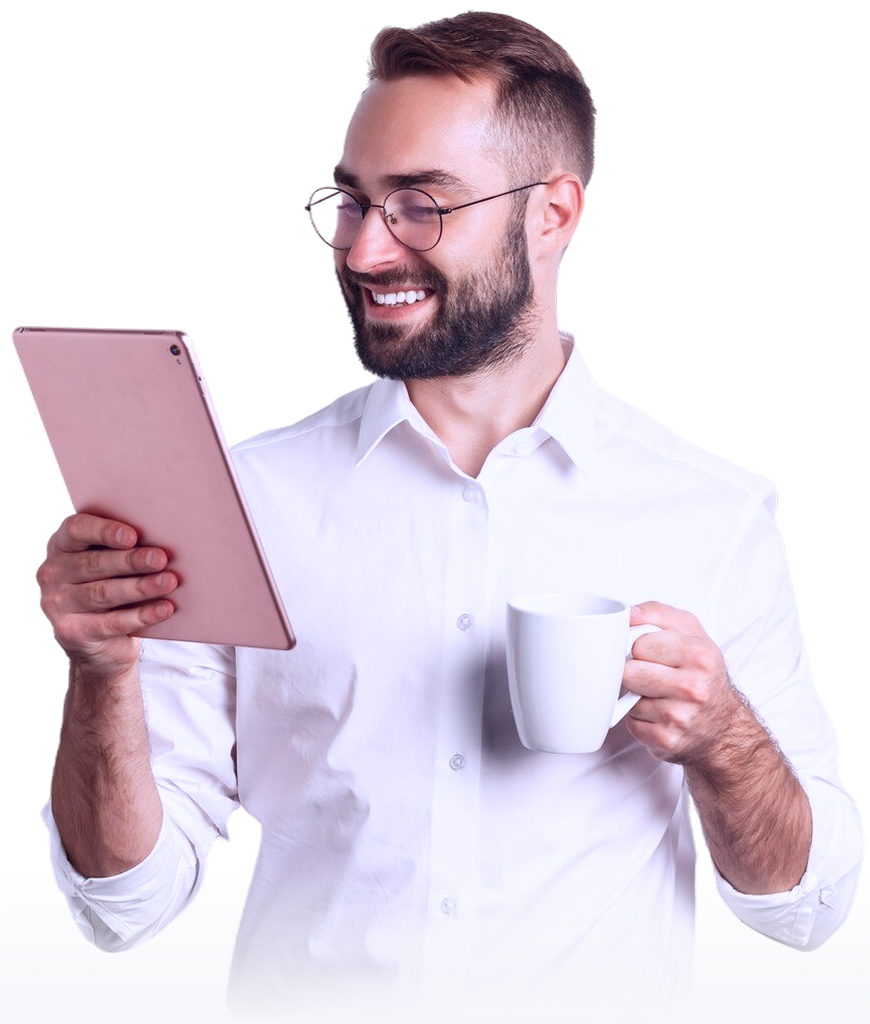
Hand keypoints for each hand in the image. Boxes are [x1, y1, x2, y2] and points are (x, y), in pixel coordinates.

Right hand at [36, 513, 177, 678]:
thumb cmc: (111, 585)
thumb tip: (163, 538)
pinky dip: (141, 615)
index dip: (104, 531)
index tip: (132, 535)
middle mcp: (53, 572)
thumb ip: (125, 547)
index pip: (76, 530)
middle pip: (95, 563)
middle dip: (130, 561)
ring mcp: (58, 604)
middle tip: (160, 558)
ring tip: (169, 582)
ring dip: (140, 587)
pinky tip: (165, 608)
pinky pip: (111, 622)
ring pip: (104, 593)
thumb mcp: (111, 564)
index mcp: (62, 545)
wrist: (97, 642)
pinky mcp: (72, 632)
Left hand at [623, 601, 741, 764]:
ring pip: (627, 699)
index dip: (639, 647)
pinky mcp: (667, 740)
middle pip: (629, 672)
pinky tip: (658, 716)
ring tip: (658, 696)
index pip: (639, 643)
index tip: (651, 654)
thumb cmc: (702, 673)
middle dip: (635, 672)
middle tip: (653, 675)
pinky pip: (631, 724)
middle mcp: (694, 687)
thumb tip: (628, 613)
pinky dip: (639, 721)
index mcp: (700, 655)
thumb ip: (656, 613)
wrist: (723, 725)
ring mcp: (681, 717)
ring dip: (636, 698)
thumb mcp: (690, 632)